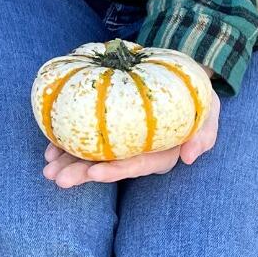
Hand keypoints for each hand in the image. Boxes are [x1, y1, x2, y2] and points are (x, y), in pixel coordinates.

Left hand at [44, 79, 220, 188]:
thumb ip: (204, 134)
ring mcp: (123, 144)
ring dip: (69, 164)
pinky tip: (50, 150)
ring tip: (48, 167)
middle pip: (109, 167)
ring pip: (94, 157)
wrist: (182, 78)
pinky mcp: (111, 132)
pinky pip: (88, 141)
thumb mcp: (209, 110)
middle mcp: (139, 153)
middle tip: (57, 178)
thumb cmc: (196, 97)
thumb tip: (190, 157)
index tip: (94, 173)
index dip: (116, 171)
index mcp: (161, 154)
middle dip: (82, 173)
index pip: (137, 165)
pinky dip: (69, 145)